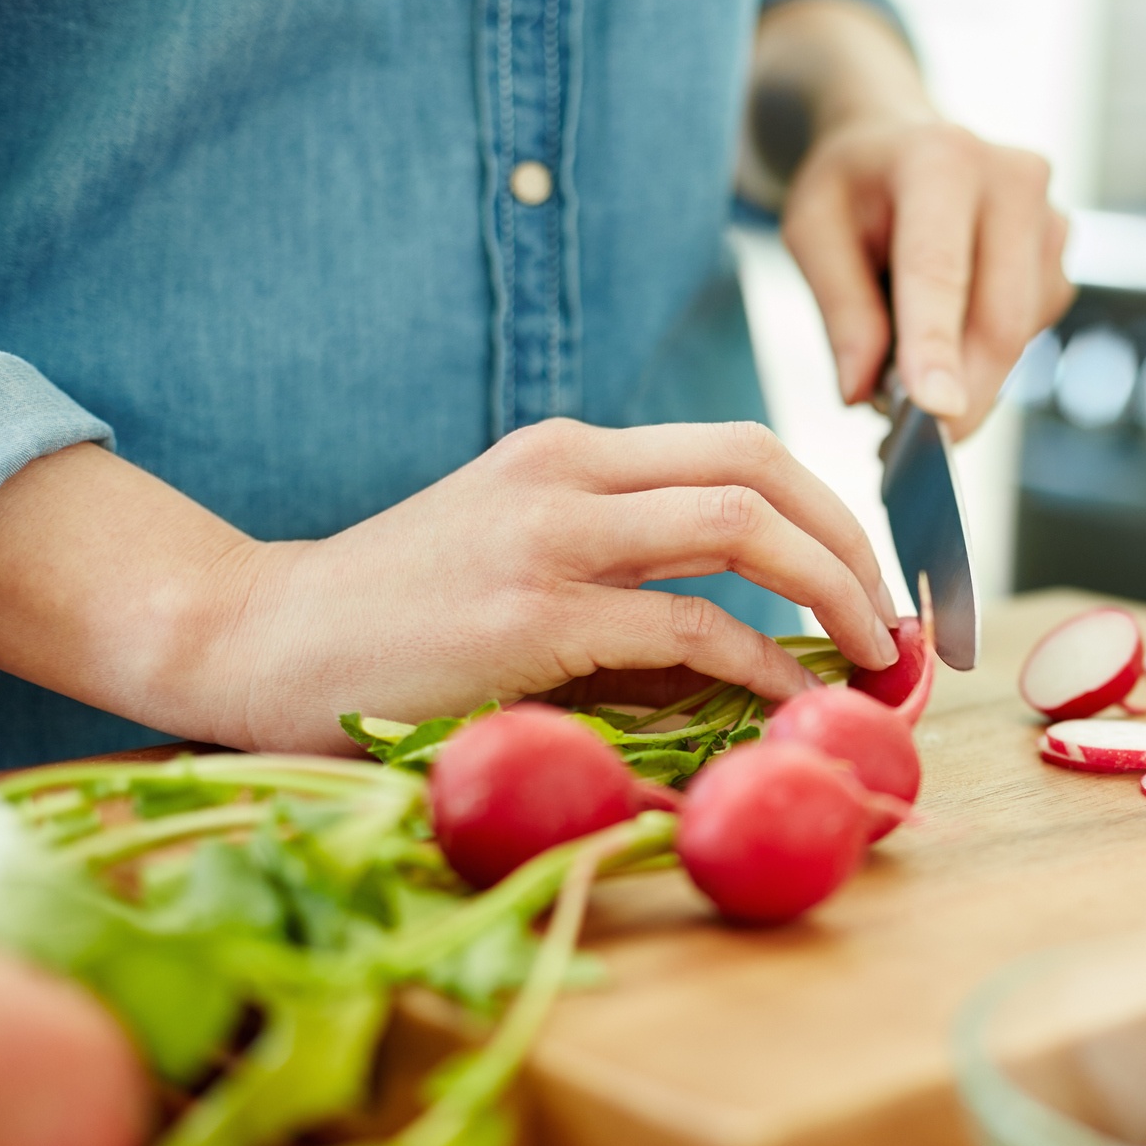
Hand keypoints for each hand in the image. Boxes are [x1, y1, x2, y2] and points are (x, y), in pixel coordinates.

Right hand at [216, 419, 898, 751]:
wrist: (253, 638)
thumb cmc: (394, 618)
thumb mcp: (518, 563)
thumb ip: (627, 586)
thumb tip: (757, 653)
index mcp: (570, 453)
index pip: (741, 447)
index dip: (830, 507)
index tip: (871, 576)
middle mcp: (567, 473)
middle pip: (762, 467)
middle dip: (853, 541)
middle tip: (892, 615)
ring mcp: (549, 536)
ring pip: (742, 525)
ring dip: (833, 591)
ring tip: (874, 653)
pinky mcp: (532, 615)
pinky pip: (689, 627)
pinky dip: (764, 662)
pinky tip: (795, 698)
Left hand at [781, 114, 1073, 437]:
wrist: (900, 138)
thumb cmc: (853, 185)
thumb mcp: (813, 231)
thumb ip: (840, 311)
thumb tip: (863, 394)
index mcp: (940, 160)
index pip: (939, 272)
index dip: (936, 348)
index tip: (933, 414)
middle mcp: (1012, 181)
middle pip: (998, 321)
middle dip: (959, 397)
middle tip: (909, 447)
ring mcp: (1050, 219)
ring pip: (1018, 339)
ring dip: (968, 382)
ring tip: (909, 377)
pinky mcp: (1060, 257)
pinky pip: (1028, 336)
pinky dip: (984, 361)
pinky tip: (948, 341)